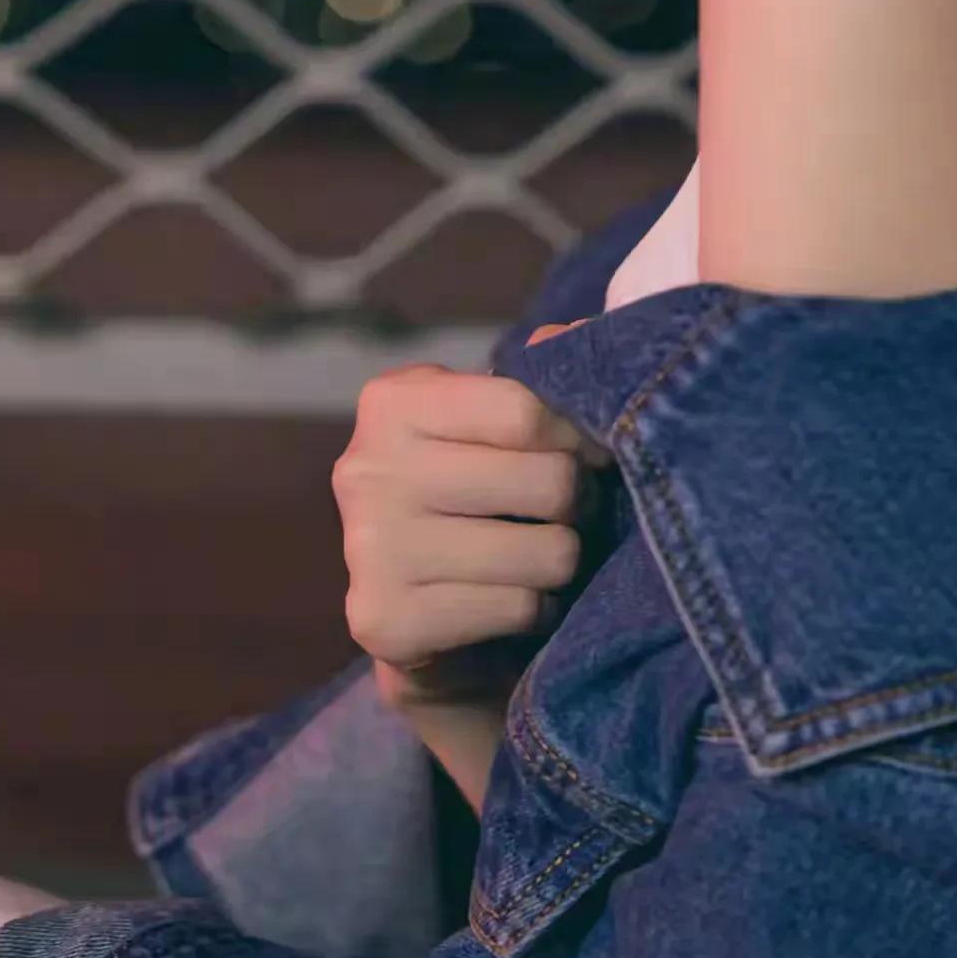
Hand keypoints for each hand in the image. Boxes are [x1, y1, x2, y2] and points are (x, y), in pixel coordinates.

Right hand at [333, 359, 609, 708]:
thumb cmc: (468, 490)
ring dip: (560, 561)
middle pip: (546, 483)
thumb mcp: (489, 419)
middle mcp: (367, 469)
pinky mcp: (385, 621)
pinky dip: (533, 609)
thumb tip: (565, 336)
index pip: (525, 410)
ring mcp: (369, 550)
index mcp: (392, 402)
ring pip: (543, 553)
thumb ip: (534, 375)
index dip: (578, 434)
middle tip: (566, 512)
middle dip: (578, 502)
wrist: (410, 605)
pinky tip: (510, 599)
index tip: (589, 453)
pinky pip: (516, 609)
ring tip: (540, 556)